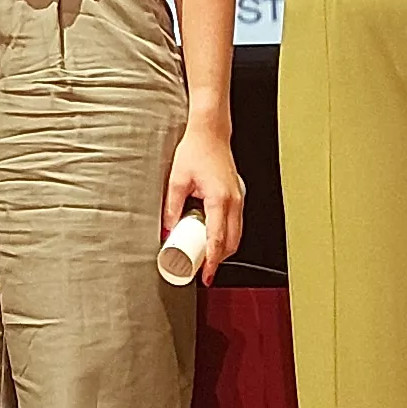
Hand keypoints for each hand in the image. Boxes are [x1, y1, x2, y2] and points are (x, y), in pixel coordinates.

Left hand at [163, 125, 245, 274]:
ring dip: (224, 248)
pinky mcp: (237, 195)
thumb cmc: (196, 150)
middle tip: (203, 270)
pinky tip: (213, 236)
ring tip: (206, 257)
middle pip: (232, 242)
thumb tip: (167, 230)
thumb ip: (172, 206)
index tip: (205, 274)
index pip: (217, 239)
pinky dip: (227, 234)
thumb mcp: (177, 180)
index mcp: (220, 199)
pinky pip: (236, 222)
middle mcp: (234, 201)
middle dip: (219, 259)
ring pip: (237, 234)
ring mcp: (239, 198)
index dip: (212, 261)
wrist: (211, 132)